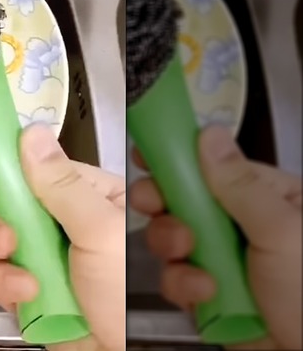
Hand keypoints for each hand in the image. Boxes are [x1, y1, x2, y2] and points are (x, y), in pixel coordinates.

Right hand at [0, 124, 125, 350]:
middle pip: (8, 198)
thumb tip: (31, 136)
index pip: (38, 166)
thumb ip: (62, 185)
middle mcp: (63, 224)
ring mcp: (43, 257)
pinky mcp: (27, 289)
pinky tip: (27, 292)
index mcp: (90, 198)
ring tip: (10, 253)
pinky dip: (5, 284)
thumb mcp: (100, 231)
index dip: (3, 158)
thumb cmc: (125, 296)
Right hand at [129, 126, 301, 349]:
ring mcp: (222, 258)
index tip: (147, 152)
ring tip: (190, 256)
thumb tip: (209, 136)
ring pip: (172, 237)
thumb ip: (239, 185)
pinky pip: (174, 276)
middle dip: (165, 205)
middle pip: (184, 198)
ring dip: (173, 247)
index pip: (215, 165)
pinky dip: (182, 284)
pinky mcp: (206, 290)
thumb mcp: (281, 231)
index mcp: (269, 199)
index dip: (179, 157)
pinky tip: (204, 292)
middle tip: (152, 204)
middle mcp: (241, 225)